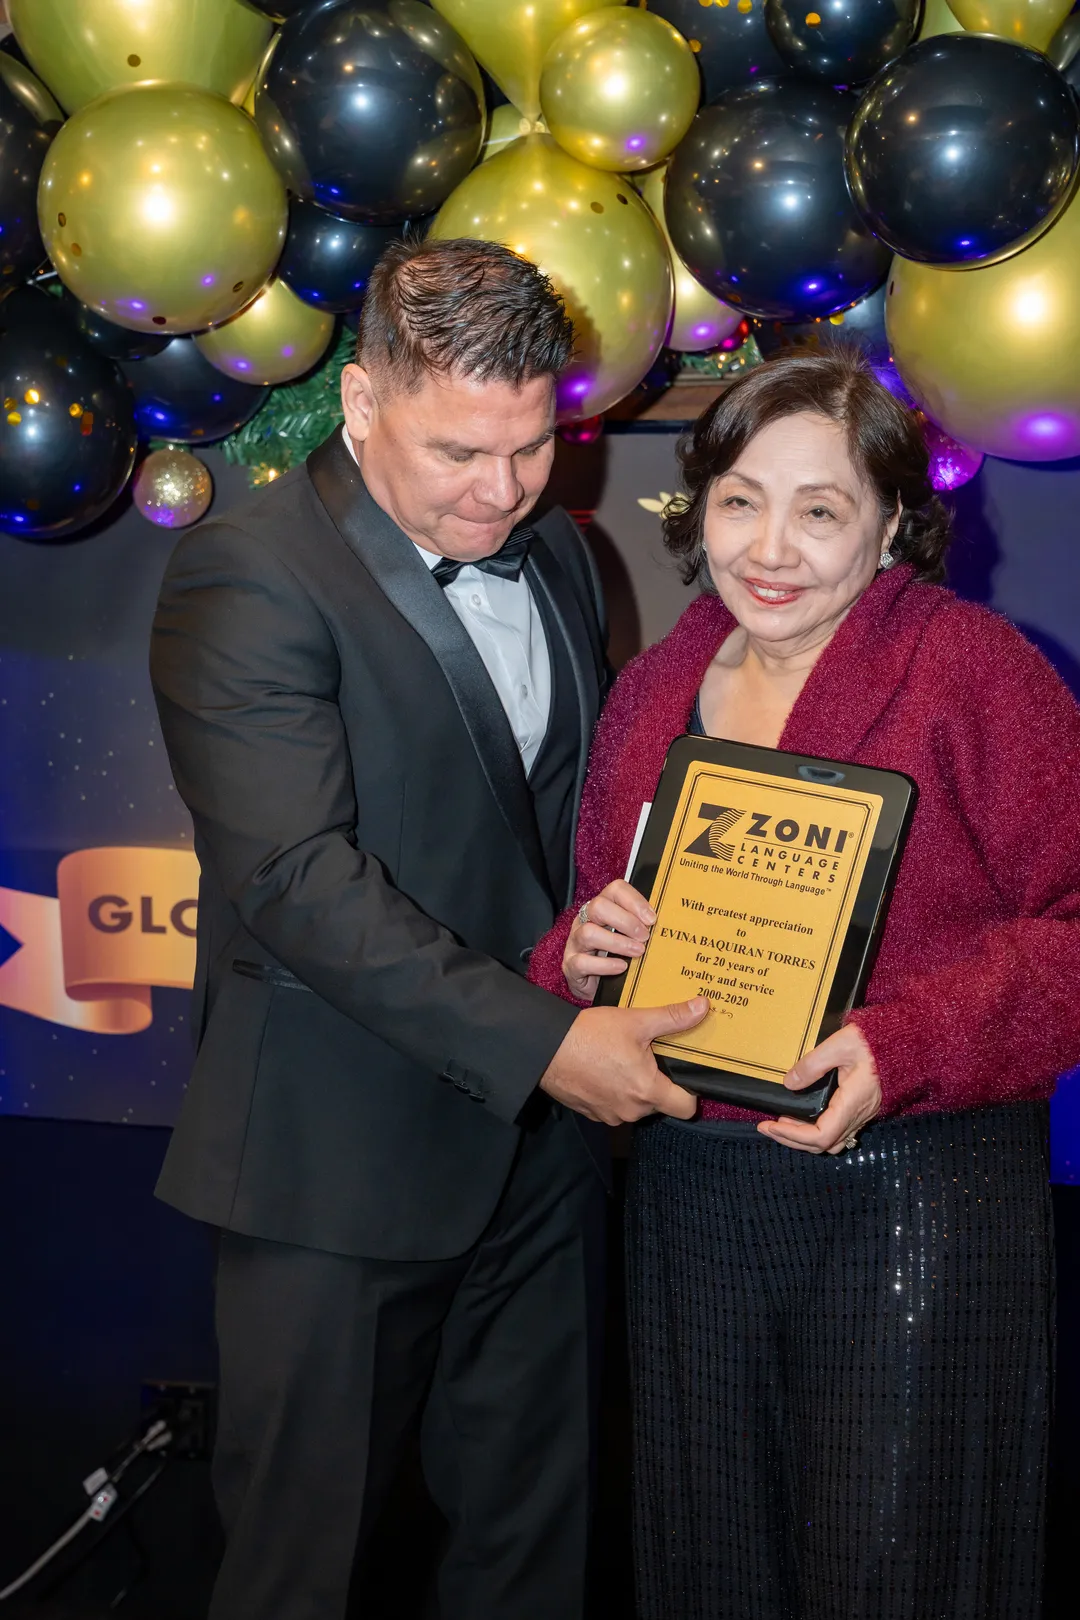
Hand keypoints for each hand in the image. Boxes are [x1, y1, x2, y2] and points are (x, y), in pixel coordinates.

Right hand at [540, 998, 709, 1125]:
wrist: (547, 1048)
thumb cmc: (590, 1036)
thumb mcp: (636, 1021)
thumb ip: (673, 1017)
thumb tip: (702, 1007)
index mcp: (647, 1091)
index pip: (686, 1108)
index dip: (690, 1092)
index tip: (683, 1073)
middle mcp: (630, 1111)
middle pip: (659, 1104)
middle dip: (657, 1082)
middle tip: (650, 1057)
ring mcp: (609, 1115)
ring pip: (635, 1105)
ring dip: (633, 1087)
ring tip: (623, 1059)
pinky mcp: (591, 1113)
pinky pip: (613, 1106)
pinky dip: (612, 1091)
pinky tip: (604, 1068)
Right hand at [563, 881, 655, 1001]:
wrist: (596, 987)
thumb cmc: (617, 957)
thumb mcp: (630, 937)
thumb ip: (643, 927)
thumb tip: (672, 924)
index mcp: (602, 908)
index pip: (615, 889)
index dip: (634, 901)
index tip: (652, 918)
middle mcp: (585, 920)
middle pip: (598, 906)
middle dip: (626, 921)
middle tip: (645, 936)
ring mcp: (575, 942)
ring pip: (589, 933)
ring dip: (617, 942)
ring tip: (638, 952)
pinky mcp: (571, 965)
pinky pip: (583, 962)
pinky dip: (605, 965)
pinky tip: (622, 967)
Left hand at [758, 1023, 881, 1155]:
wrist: (906, 1042)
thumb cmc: (875, 1042)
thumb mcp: (840, 1045)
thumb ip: (812, 1064)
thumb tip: (789, 1083)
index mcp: (852, 1103)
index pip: (820, 1135)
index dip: (791, 1136)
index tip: (769, 1125)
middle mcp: (859, 1115)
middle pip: (823, 1145)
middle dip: (791, 1140)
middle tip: (768, 1127)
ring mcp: (863, 1115)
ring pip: (831, 1142)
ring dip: (804, 1138)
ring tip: (783, 1123)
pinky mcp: (863, 1110)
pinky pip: (839, 1132)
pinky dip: (817, 1131)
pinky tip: (804, 1118)